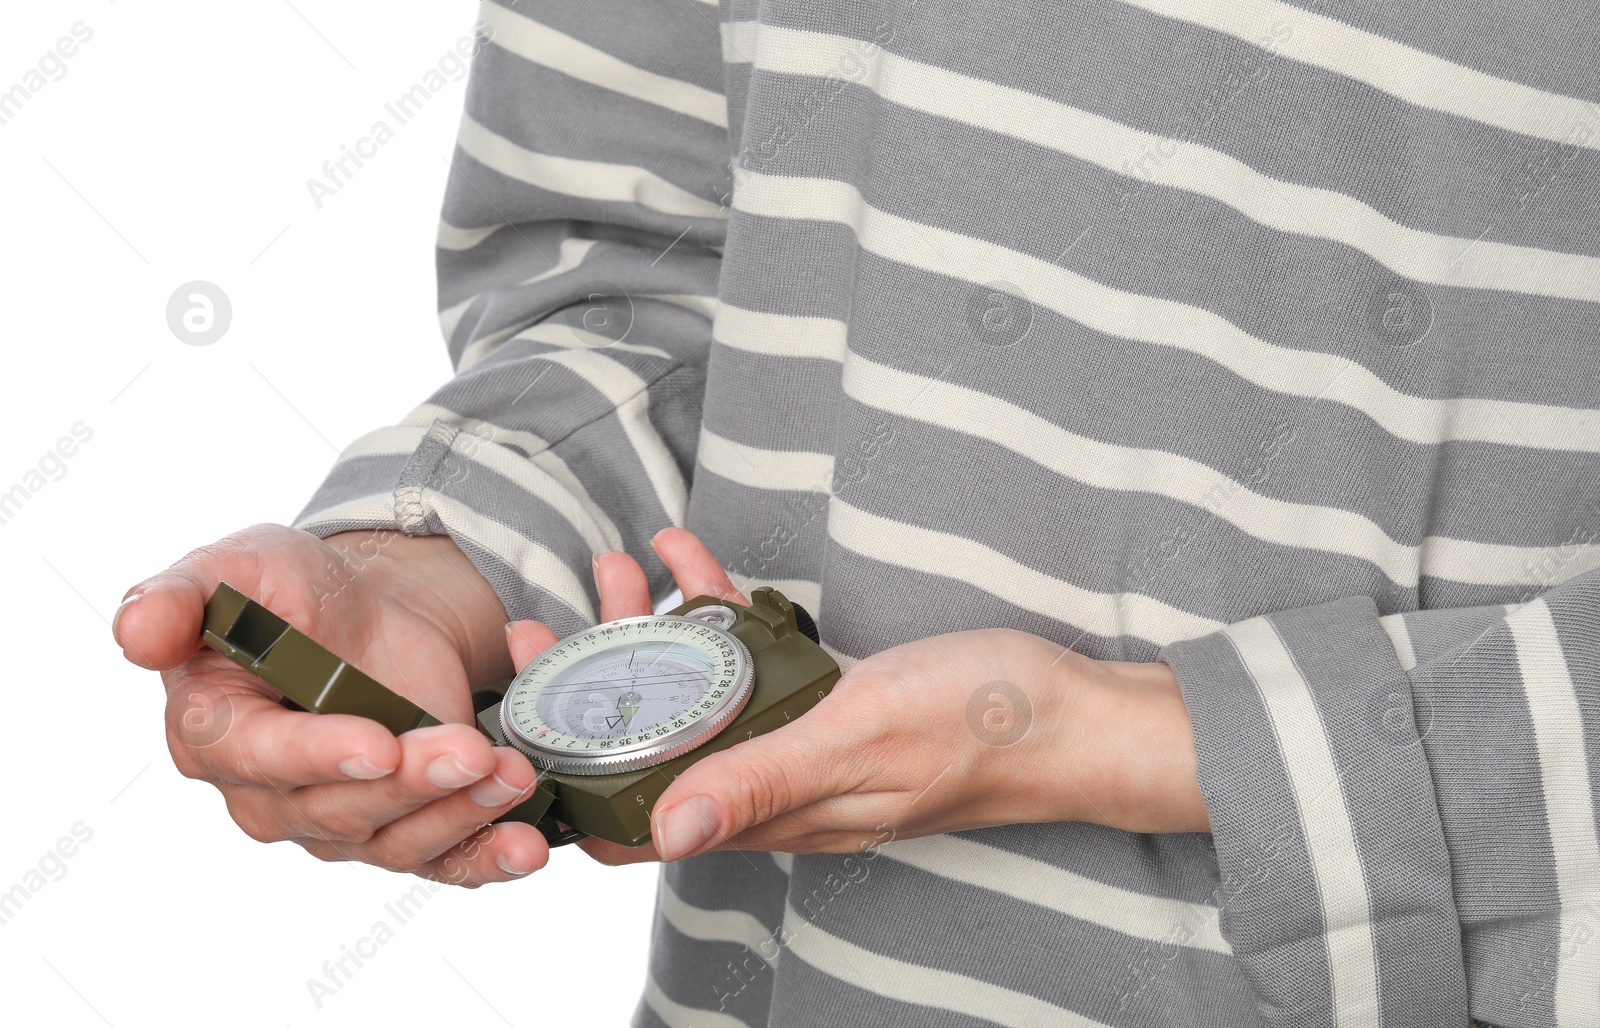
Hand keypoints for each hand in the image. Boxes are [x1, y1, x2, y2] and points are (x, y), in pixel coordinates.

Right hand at [114, 524, 546, 885]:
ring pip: (396, 840)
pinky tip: (525, 847)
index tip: (378, 744)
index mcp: (215, 733)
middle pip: (340, 810)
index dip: (318, 756)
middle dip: (412, 783)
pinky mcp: (403, 827)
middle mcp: (272, 795)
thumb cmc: (288, 592)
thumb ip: (181, 595)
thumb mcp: (236, 568)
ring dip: (461, 813)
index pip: (259, 760)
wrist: (363, 608)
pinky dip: (485, 858)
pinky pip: (440, 861)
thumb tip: (136, 632)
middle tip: (472, 750)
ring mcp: (341, 820)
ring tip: (513, 772)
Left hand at [510, 530, 1208, 866]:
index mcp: (773, 812)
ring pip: (694, 694)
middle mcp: (774, 784)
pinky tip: (688, 559)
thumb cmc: (981, 728)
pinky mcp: (830, 699)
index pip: (639, 819)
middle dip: (588, 684)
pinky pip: (752, 656)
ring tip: (610, 566)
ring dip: (643, 632)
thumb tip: (660, 830)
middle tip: (543, 618)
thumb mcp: (864, 740)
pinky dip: (714, 608)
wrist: (1076, 711)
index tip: (518, 718)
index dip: (570, 777)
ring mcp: (800, 739)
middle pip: (651, 744)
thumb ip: (762, 781)